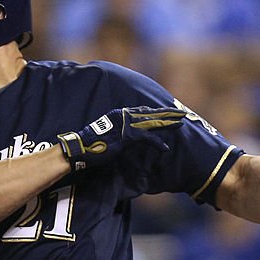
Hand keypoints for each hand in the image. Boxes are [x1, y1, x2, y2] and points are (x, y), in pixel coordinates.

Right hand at [57, 106, 186, 170]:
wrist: (79, 149)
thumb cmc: (91, 145)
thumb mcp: (108, 134)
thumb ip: (120, 132)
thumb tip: (129, 137)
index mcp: (119, 114)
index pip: (142, 111)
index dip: (156, 111)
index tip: (168, 111)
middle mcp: (122, 115)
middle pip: (150, 113)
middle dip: (166, 114)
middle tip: (181, 113)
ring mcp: (124, 125)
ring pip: (151, 123)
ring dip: (166, 124)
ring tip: (181, 124)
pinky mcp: (125, 136)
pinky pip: (146, 138)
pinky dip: (156, 143)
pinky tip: (165, 148)